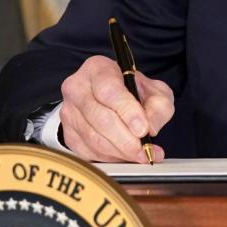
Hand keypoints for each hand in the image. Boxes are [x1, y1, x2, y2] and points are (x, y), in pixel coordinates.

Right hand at [58, 54, 173, 162]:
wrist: (111, 99)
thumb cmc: (132, 92)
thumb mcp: (154, 91)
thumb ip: (158, 106)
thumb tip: (150, 129)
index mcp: (98, 69)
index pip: (109, 90)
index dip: (127, 112)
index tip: (143, 129)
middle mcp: (77, 87)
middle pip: (100, 118)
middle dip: (126, 139)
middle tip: (145, 150)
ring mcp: (69, 111)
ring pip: (94, 138)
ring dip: (120, 152)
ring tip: (141, 155)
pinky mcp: (68, 133)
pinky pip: (88, 152)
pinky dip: (110, 158)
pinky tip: (125, 156)